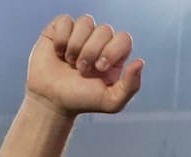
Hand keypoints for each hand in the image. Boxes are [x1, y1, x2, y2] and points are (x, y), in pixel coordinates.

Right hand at [26, 14, 143, 116]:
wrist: (51, 101)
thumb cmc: (81, 101)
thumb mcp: (110, 102)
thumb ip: (131, 86)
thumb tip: (140, 62)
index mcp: (115, 55)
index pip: (124, 39)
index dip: (112, 51)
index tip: (100, 68)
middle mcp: (99, 41)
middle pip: (105, 30)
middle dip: (91, 52)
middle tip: (82, 70)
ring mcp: (80, 34)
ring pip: (86, 22)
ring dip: (76, 46)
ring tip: (70, 62)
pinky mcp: (60, 30)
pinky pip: (66, 21)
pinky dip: (61, 39)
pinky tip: (59, 53)